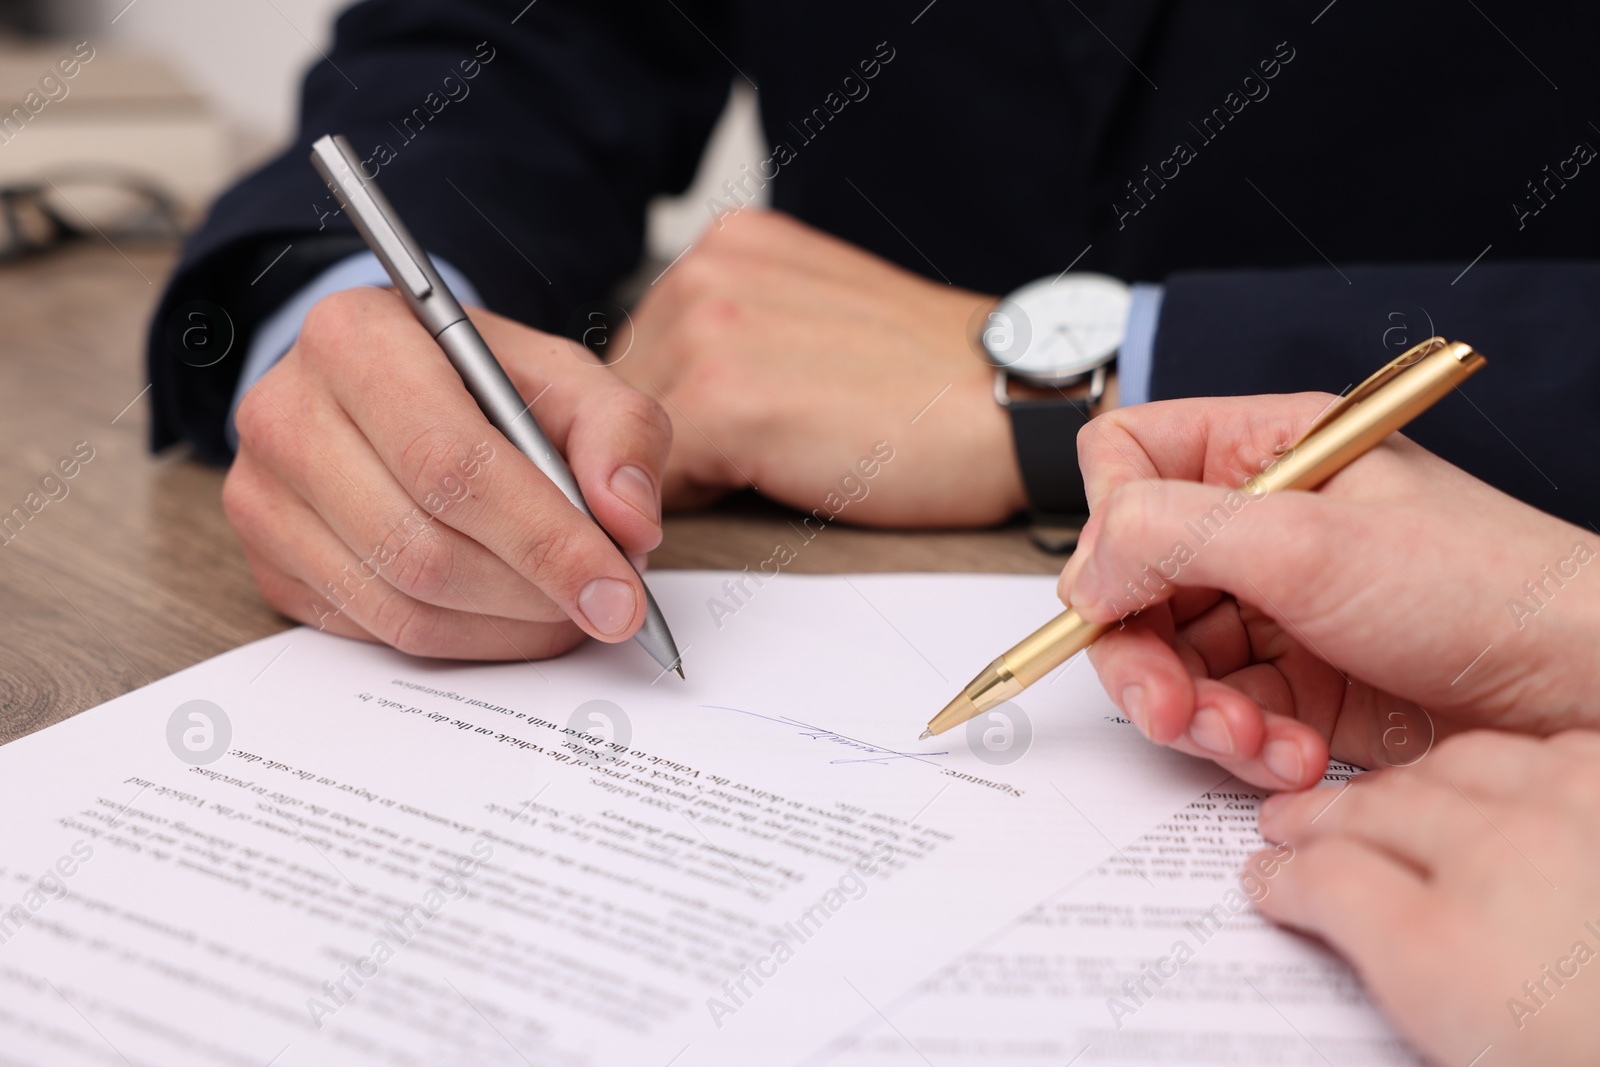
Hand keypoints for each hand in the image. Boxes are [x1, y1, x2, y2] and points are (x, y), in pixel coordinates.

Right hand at [224, 287, 670, 659]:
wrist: (398, 385)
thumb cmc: (486, 381)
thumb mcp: (568, 377)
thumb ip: (620, 432)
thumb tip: (629, 524)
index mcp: (356, 338)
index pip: (452, 464)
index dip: (545, 540)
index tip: (619, 591)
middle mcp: (286, 413)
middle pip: (424, 548)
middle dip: (535, 592)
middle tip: (606, 603)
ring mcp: (263, 495)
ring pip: (403, 604)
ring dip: (509, 626)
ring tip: (569, 605)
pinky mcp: (269, 563)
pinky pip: (378, 632)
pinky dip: (468, 639)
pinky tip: (515, 615)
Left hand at [612, 210, 1025, 525]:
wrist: (1014, 408)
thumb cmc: (932, 388)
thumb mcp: (815, 327)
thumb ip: (736, 343)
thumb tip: (660, 416)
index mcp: (730, 246)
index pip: (640, 352)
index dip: (665, 416)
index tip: (710, 452)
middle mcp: (705, 268)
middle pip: (621, 395)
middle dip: (664, 447)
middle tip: (750, 471)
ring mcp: (707, 327)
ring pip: (624, 441)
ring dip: (675, 480)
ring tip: (770, 476)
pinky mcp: (720, 399)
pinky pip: (647, 480)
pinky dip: (685, 509)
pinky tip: (766, 492)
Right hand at [1057, 393, 1599, 789]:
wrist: (1584, 692)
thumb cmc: (1484, 588)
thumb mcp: (1309, 543)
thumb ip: (1172, 537)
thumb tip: (1083, 570)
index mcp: (1264, 452)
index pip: (1128, 464)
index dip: (1111, 528)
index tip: (1125, 592)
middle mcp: (1259, 524)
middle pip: (1133, 580)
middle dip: (1144, 656)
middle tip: (1169, 710)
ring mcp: (1275, 606)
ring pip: (1168, 657)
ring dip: (1193, 714)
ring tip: (1247, 744)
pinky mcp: (1297, 682)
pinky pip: (1219, 713)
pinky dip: (1240, 746)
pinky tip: (1292, 758)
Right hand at [1256, 730, 1599, 1066]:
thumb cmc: (1590, 1053)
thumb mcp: (1460, 1030)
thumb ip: (1385, 965)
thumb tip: (1316, 906)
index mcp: (1449, 954)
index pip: (1326, 882)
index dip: (1285, 877)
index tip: (1268, 877)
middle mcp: (1507, 862)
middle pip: (1379, 807)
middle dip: (1324, 813)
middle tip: (1293, 820)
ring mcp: (1582, 817)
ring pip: (1459, 765)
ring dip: (1414, 781)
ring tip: (1392, 799)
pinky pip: (1554, 755)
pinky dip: (1514, 770)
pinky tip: (1510, 794)